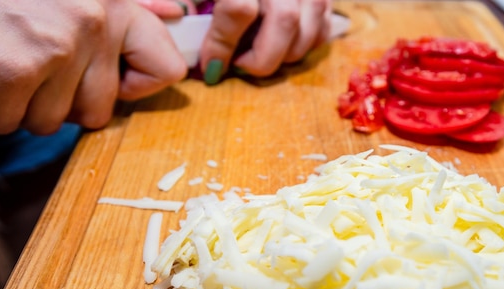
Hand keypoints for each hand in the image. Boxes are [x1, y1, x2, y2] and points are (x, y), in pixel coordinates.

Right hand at [0, 0, 186, 134]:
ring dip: (22, 103)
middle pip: (99, 109)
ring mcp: (57, 45)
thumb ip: (129, 6)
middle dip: (60, 100)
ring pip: (52, 121)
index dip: (133, 84)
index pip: (165, 68)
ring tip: (4, 58)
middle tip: (30, 62)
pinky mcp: (17, 67)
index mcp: (113, 0)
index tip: (112, 77)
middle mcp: (94, 19)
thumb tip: (173, 13)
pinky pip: (13, 121)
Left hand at [201, 0, 331, 83]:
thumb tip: (180, 17)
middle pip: (285, 20)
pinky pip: (322, 30)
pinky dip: (304, 46)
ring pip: (309, 30)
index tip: (211, 65)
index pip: (238, 9)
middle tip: (240, 66)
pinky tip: (282, 45)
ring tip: (259, 54)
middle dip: (261, 57)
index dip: (222, 44)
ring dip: (284, 55)